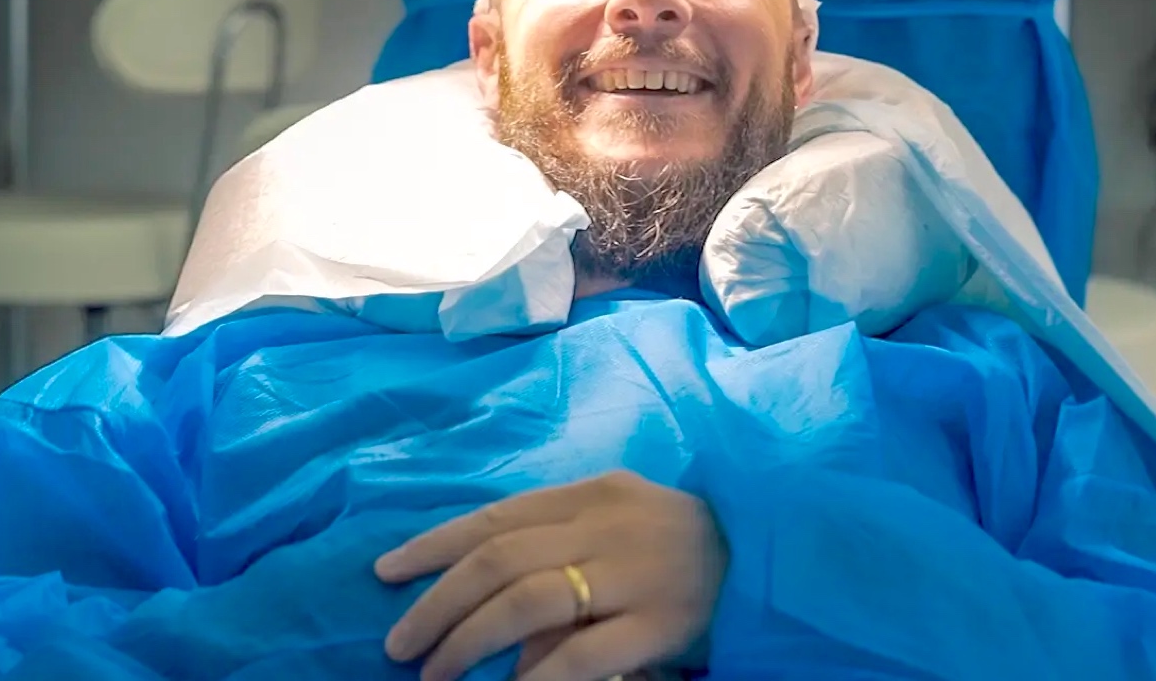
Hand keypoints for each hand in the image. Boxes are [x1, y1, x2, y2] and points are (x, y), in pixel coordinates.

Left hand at [376, 471, 725, 680]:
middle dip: (438, 603)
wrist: (769, 554)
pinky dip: (538, 675)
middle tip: (399, 644)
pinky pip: (584, 653)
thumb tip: (480, 597)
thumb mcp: (615, 520)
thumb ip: (555, 543)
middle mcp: (606, 527)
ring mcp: (634, 575)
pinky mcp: (660, 624)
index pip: (496, 516)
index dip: (434, 545)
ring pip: (529, 601)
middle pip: (499, 560)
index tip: (386, 572)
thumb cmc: (678, 539)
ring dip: (469, 640)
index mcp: (590, 494)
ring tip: (435, 674)